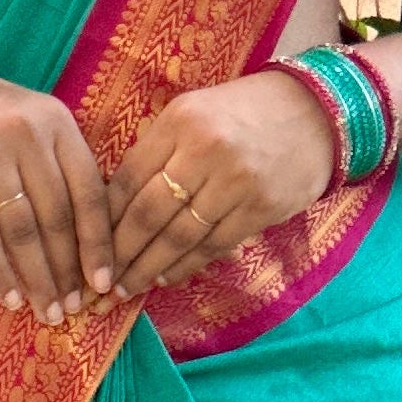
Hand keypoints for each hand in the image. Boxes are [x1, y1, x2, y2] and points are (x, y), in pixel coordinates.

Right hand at [0, 65, 114, 325]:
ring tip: (47, 311)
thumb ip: (58, 161)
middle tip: (73, 308)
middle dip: (67, 270)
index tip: (103, 282)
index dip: (97, 241)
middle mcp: (25, 134)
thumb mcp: (30, 119)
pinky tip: (10, 297)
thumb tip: (86, 236)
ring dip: (37, 278)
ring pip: (22, 231)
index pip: (88, 189)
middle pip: (56, 216)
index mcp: (54, 119)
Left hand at [106, 71, 332, 300]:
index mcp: (180, 120)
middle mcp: (204, 149)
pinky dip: (186, 266)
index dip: (105, 219)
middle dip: (121, 254)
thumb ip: (158, 150)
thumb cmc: (243, 112)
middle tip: (100, 283)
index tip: (86, 246)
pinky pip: (213, 246)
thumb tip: (116, 203)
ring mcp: (235, 181)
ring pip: (179, 236)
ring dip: (149, 269)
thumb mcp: (194, 112)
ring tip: (128, 289)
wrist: (315, 112)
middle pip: (149, 213)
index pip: (129, 177)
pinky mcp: (260, 208)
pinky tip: (166, 278)